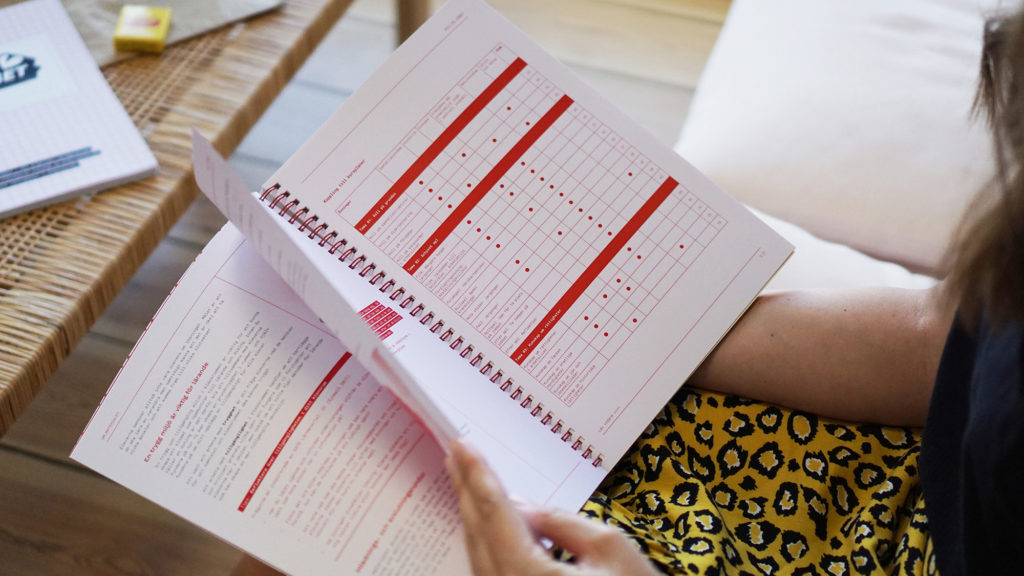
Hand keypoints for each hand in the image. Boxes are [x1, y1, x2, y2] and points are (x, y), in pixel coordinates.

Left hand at [445, 439, 659, 575]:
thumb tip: (519, 505)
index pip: (496, 515)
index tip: (464, 446)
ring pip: (479, 556)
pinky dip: (485, 542)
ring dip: (472, 516)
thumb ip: (560, 521)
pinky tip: (484, 524)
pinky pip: (490, 571)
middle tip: (457, 455)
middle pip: (479, 535)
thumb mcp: (610, 548)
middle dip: (467, 491)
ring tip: (465, 480)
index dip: (478, 476)